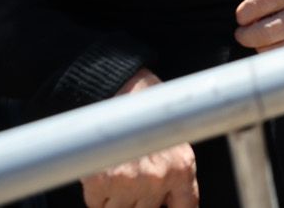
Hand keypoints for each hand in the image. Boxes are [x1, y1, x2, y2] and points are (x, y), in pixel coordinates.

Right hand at [80, 69, 197, 207]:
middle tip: (132, 184)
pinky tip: (102, 175)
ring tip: (117, 177)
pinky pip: (96, 205)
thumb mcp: (176, 141)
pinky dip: (96, 196)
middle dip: (137, 203)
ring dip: (115, 201)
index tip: (160, 205)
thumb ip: (176, 175)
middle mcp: (158, 178)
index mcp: (182, 168)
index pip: (186, 207)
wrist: (121, 88)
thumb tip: (167, 202)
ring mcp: (129, 182)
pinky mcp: (101, 181)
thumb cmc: (148, 112)